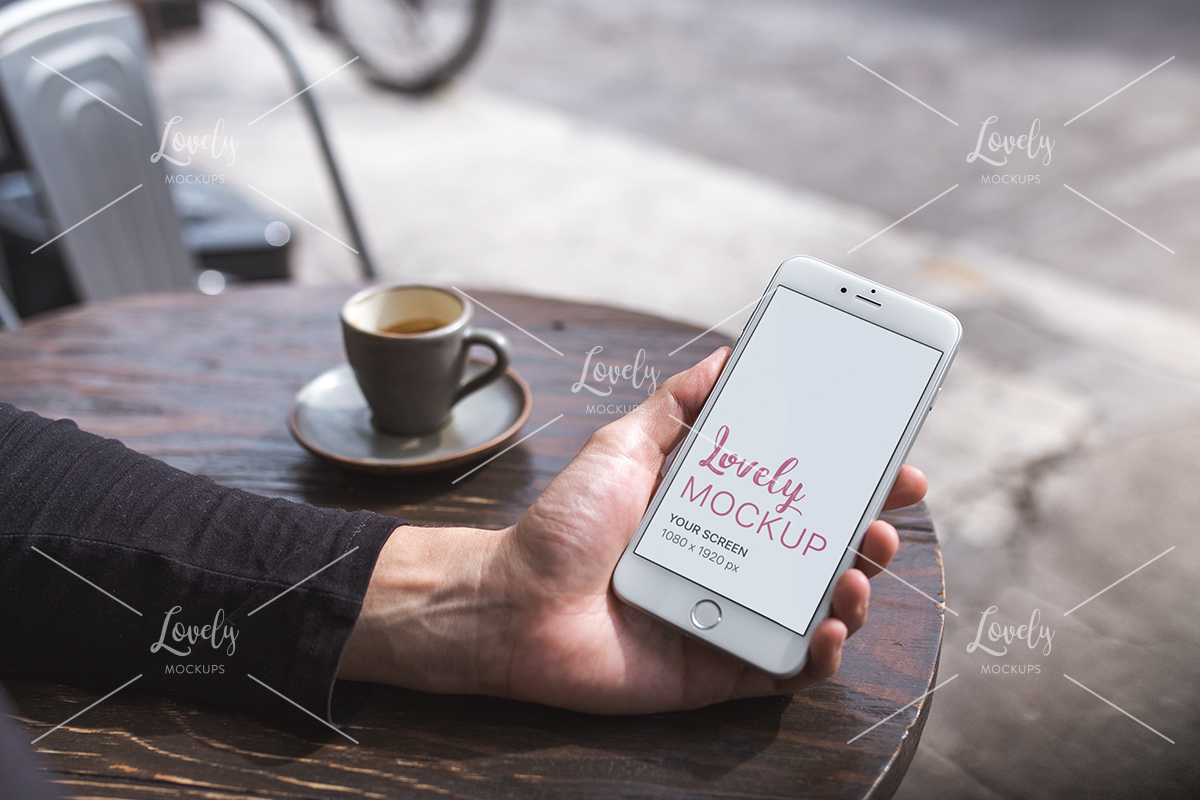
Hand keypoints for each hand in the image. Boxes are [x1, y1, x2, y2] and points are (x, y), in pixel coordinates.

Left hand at [339, 347, 926, 713]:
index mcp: (717, 512)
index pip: (800, 494)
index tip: (891, 460)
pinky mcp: (721, 669)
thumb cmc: (563, 527)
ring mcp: (731, 616)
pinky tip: (828, 630)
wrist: (512, 603)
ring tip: (857, 570)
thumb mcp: (623, 447)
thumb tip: (725, 356)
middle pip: (821, 551)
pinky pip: (787, 670)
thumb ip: (676, 405)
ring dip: (854, 591)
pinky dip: (819, 656)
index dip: (850, 480)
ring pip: (817, 609)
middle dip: (867, 534)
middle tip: (884, 520)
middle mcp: (732, 563)